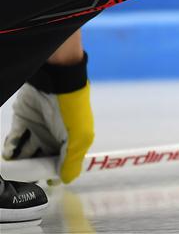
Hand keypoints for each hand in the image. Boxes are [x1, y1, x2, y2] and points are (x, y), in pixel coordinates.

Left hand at [2, 54, 94, 182]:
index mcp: (70, 142)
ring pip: (25, 152)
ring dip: (19, 161)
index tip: (42, 184)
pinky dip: (11, 148)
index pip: (59, 164)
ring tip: (13, 169)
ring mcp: (37, 129)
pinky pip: (14, 139)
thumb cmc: (72, 112)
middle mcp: (53, 137)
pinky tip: (9, 154)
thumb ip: (72, 162)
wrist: (57, 82)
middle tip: (22, 180)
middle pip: (40, 160)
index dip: (51, 175)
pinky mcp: (22, 121)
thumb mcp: (79, 138)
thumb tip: (65, 182)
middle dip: (32, 170)